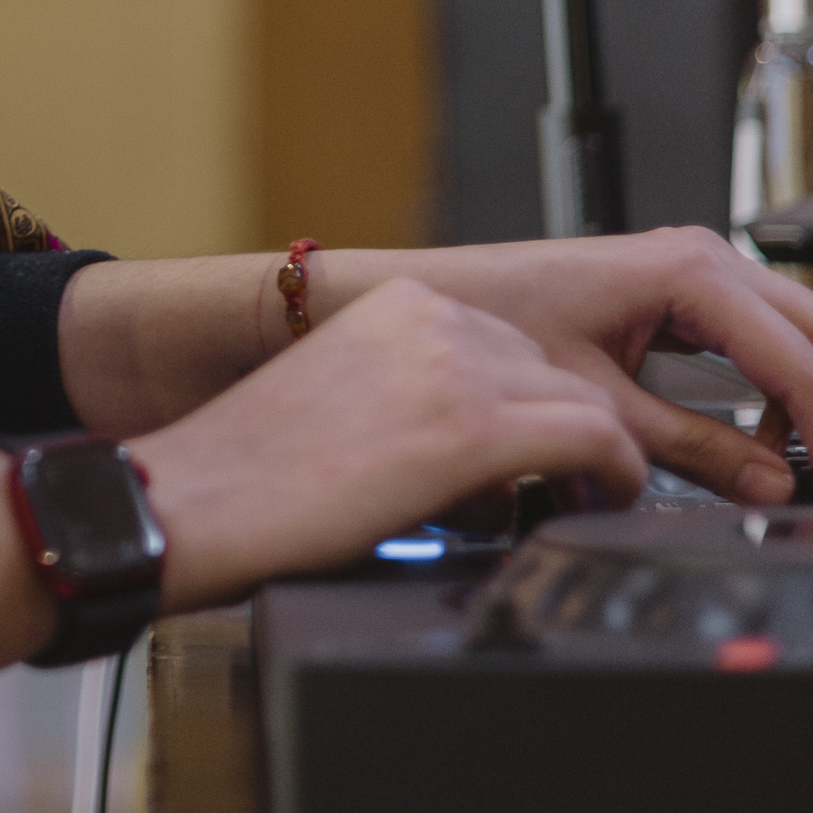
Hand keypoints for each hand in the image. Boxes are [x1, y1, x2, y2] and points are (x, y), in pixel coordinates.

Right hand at [127, 278, 644, 610]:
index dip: (537, 408)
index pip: (514, 342)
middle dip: (564, 436)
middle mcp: (433, 318)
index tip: (546, 454)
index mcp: (398, 305)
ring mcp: (458, 368)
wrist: (197, 499)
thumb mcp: (346, 397)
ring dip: (592, 462)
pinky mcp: (476, 429)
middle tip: (565, 491)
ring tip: (577, 506)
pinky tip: (598, 507)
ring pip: (586, 402)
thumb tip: (480, 454)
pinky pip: (598, 440)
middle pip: (555, 371)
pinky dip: (615, 478)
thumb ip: (414, 397)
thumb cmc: (253, 475)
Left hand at [319, 229, 812, 506]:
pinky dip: (781, 382)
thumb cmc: (492, 319)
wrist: (433, 297)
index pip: (798, 359)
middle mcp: (700, 257)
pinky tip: (773, 437)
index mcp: (688, 270)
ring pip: (797, 327)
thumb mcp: (600, 402)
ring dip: (812, 391)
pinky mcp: (680, 292)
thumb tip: (766, 483)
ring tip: (810, 459)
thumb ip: (693, 446)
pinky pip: (759, 334)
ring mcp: (694, 269)